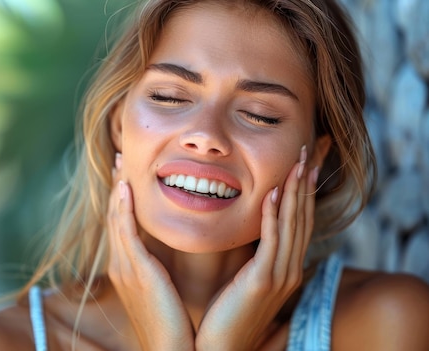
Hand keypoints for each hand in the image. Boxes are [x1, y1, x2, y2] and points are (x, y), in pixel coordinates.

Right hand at [107, 153, 194, 350]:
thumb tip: (164, 253)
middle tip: (119, 157)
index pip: (121, 223)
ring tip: (121, 161)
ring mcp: (125, 267)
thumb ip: (158, 268)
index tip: (127, 172)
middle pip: (114, 215)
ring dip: (118, 188)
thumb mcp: (161, 290)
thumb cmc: (172, 324)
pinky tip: (126, 188)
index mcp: (127, 268)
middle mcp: (121, 264)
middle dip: (116, 185)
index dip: (121, 196)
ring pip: (117, 218)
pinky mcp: (135, 272)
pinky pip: (126, 233)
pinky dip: (123, 209)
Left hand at [196, 146, 319, 349]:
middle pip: (302, 218)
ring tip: (297, 162)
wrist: (218, 349)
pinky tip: (274, 193)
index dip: (303, 192)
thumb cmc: (226, 316)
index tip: (303, 164)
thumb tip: (252, 239)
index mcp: (285, 269)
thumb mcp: (245, 283)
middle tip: (307, 152)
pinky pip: (272, 242)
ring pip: (292, 225)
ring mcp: (279, 276)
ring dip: (295, 191)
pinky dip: (275, 216)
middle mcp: (289, 271)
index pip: (299, 223)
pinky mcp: (262, 281)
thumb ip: (254, 260)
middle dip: (305, 183)